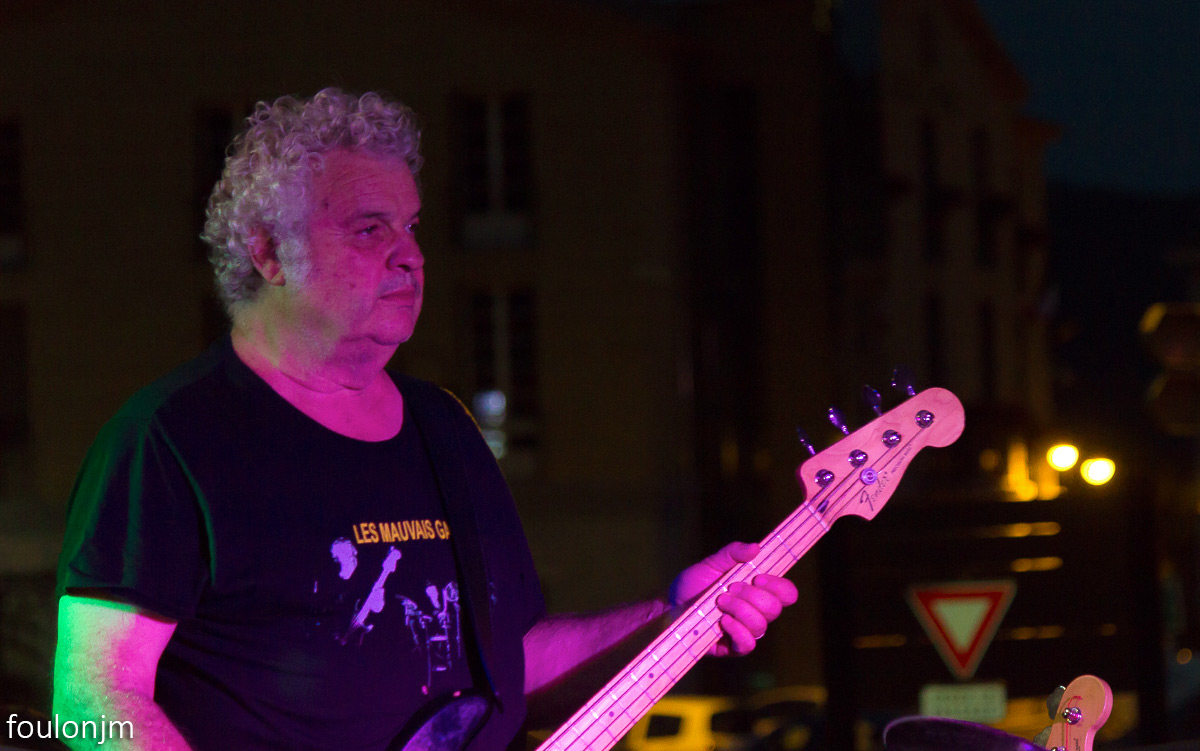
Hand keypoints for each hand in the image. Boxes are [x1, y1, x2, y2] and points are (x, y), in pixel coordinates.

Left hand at [668, 541, 797, 655]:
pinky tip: (722, 620)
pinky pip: (748, 645)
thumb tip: (756, 547)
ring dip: (740, 610)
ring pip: (761, 625)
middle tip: (730, 588)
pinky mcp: (733, 647)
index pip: (787, 593)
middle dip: (751, 596)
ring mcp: (746, 630)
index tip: (758, 577)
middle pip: (774, 608)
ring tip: (720, 602)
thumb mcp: (713, 563)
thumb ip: (733, 553)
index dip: (778, 586)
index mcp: (759, 591)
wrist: (672, 604)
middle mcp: (757, 612)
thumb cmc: (695, 584)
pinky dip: (737, 630)